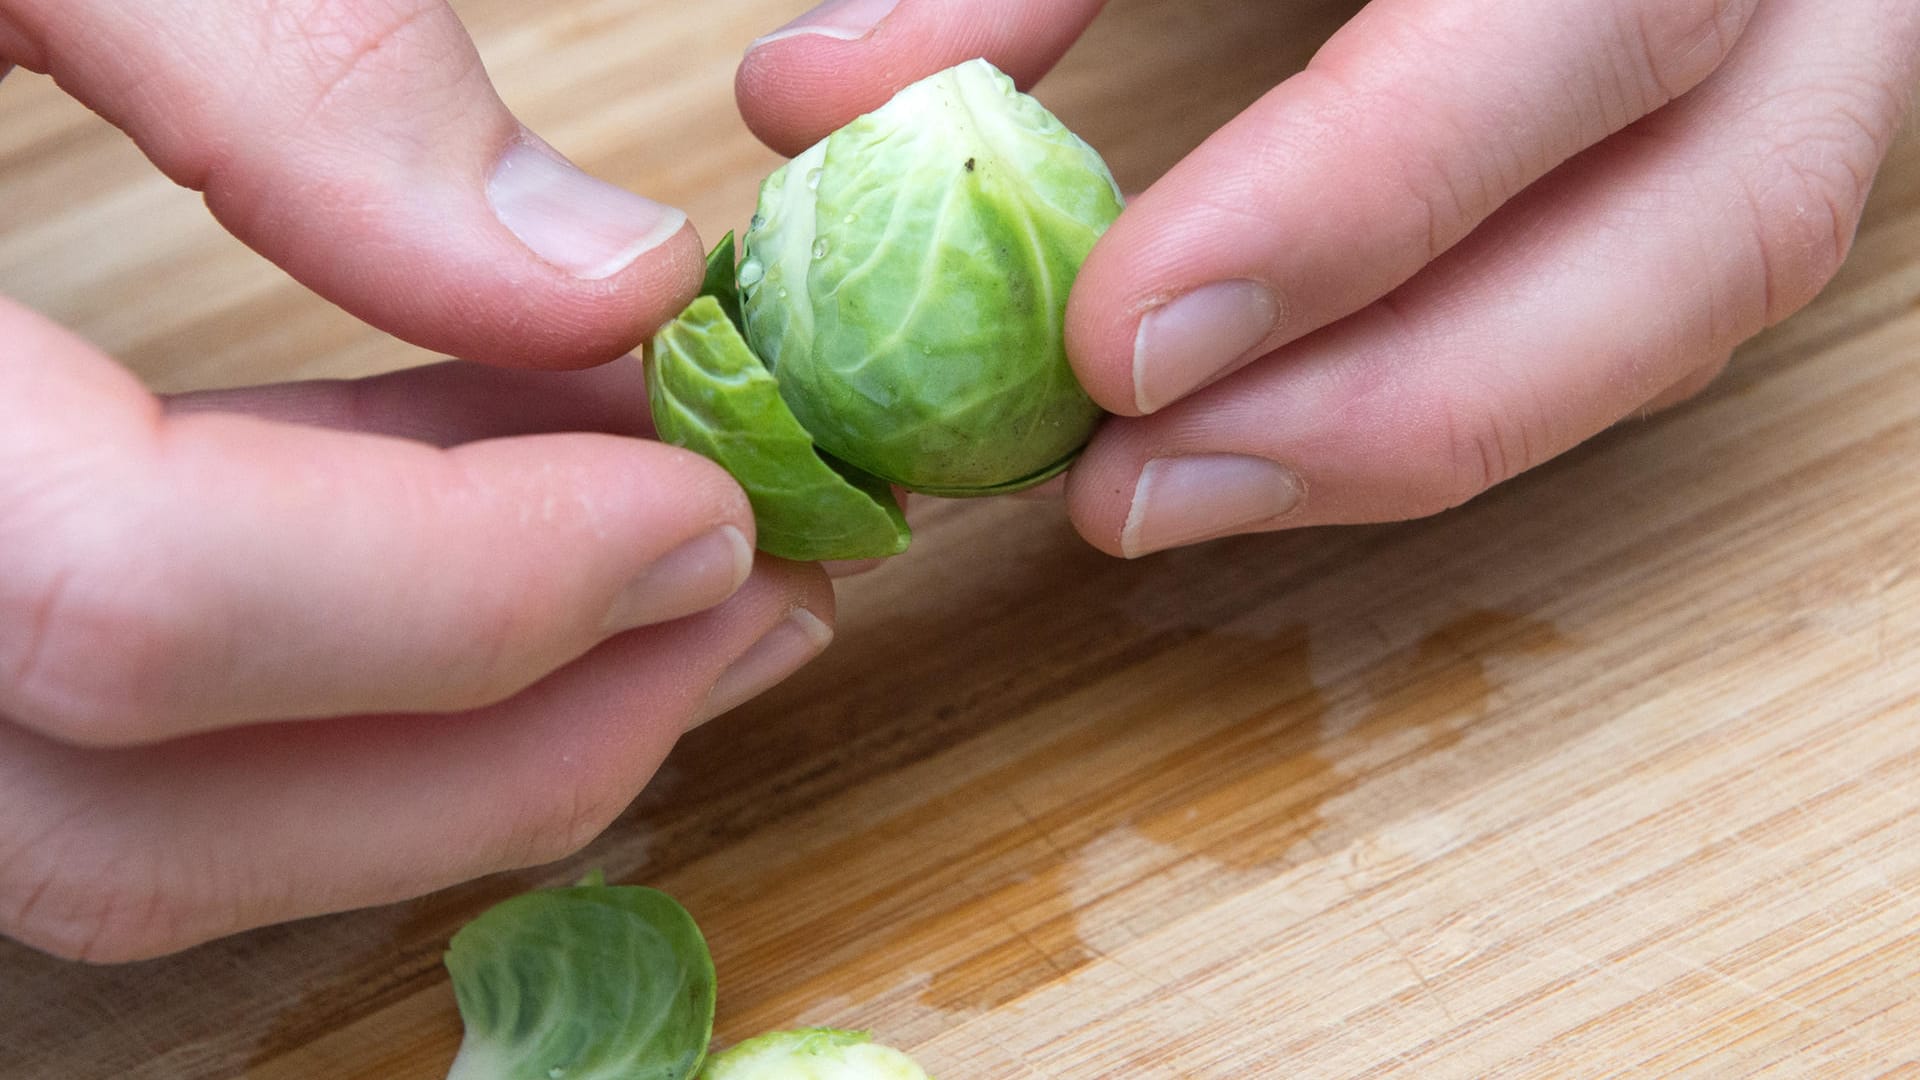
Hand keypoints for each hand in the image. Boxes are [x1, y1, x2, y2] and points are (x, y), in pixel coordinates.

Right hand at [0, 0, 833, 960]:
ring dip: (436, 739)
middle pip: (132, 824)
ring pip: (113, 830)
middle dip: (498, 747)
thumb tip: (600, 277)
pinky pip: (91, 737)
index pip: (130, 601)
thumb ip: (281, 57)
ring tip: (670, 577)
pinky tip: (479, 516)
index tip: (706, 509)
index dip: (464, 592)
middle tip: (746, 602)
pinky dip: (320, 669)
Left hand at [737, 0, 1918, 555]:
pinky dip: (1475, 378)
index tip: (1115, 344)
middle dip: (1413, 399)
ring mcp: (1820, 46)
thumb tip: (813, 103)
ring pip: (1705, 290)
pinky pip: (1664, 287)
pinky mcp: (1760, 114)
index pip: (1573, 19)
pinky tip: (1290, 431)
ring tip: (1182, 494)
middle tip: (1136, 493)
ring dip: (1434, 429)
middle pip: (1714, 221)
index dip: (1355, 200)